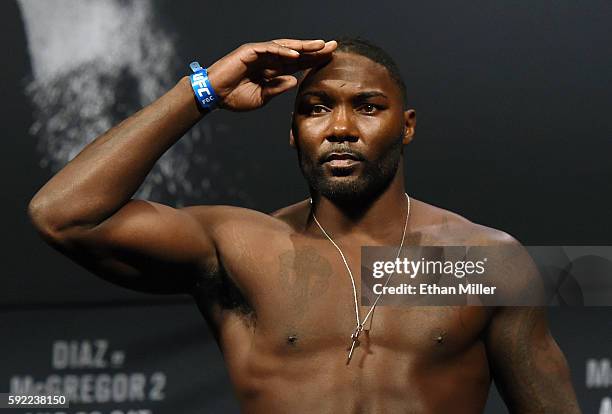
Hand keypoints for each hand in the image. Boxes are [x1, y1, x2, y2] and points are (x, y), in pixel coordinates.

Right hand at [206, 39, 336, 110]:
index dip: (313, 61)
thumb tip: (294, 80)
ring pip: (286, 47)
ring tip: (320, 46)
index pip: (297, 63)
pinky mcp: (250, 51)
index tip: (330, 59)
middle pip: (296, 52)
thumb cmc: (234, 97)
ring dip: (303, 46)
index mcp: (272, 69)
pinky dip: (283, 51)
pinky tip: (296, 53)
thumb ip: (277, 88)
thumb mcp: (262, 97)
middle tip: (333, 46)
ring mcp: (259, 53)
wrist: (214, 96)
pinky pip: (269, 50)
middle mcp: (268, 58)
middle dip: (314, 49)